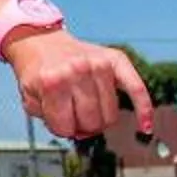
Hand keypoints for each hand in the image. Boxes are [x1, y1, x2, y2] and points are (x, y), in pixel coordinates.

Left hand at [8, 29, 153, 141]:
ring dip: (99, 119)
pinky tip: (145, 127)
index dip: (61, 129)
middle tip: (73, 114)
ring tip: (86, 107)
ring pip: (110, 115)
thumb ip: (52, 121)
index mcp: (52, 81)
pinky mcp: (116, 59)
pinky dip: (144, 109)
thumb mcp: (31, 100)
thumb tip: (82, 132)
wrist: (43, 43)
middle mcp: (77, 70)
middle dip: (81, 126)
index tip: (56, 119)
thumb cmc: (39, 76)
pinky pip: (136, 88)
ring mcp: (98, 64)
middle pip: (91, 123)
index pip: (65, 127)